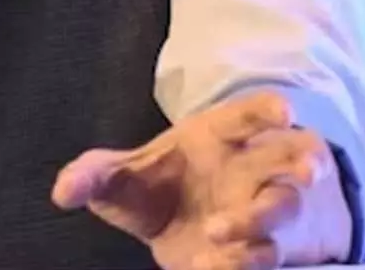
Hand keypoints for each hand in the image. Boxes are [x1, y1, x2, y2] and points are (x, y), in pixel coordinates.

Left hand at [50, 90, 351, 268]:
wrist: (197, 232)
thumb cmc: (168, 187)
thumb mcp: (131, 177)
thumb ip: (96, 176)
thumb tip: (61, 191)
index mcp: (225, 135)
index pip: (252, 113)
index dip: (268, 111)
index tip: (283, 111)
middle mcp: (259, 169)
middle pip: (293, 157)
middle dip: (302, 163)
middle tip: (303, 172)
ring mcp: (274, 211)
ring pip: (283, 211)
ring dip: (260, 222)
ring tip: (219, 233)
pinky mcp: (273, 253)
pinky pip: (271, 258)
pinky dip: (245, 263)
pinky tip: (214, 267)